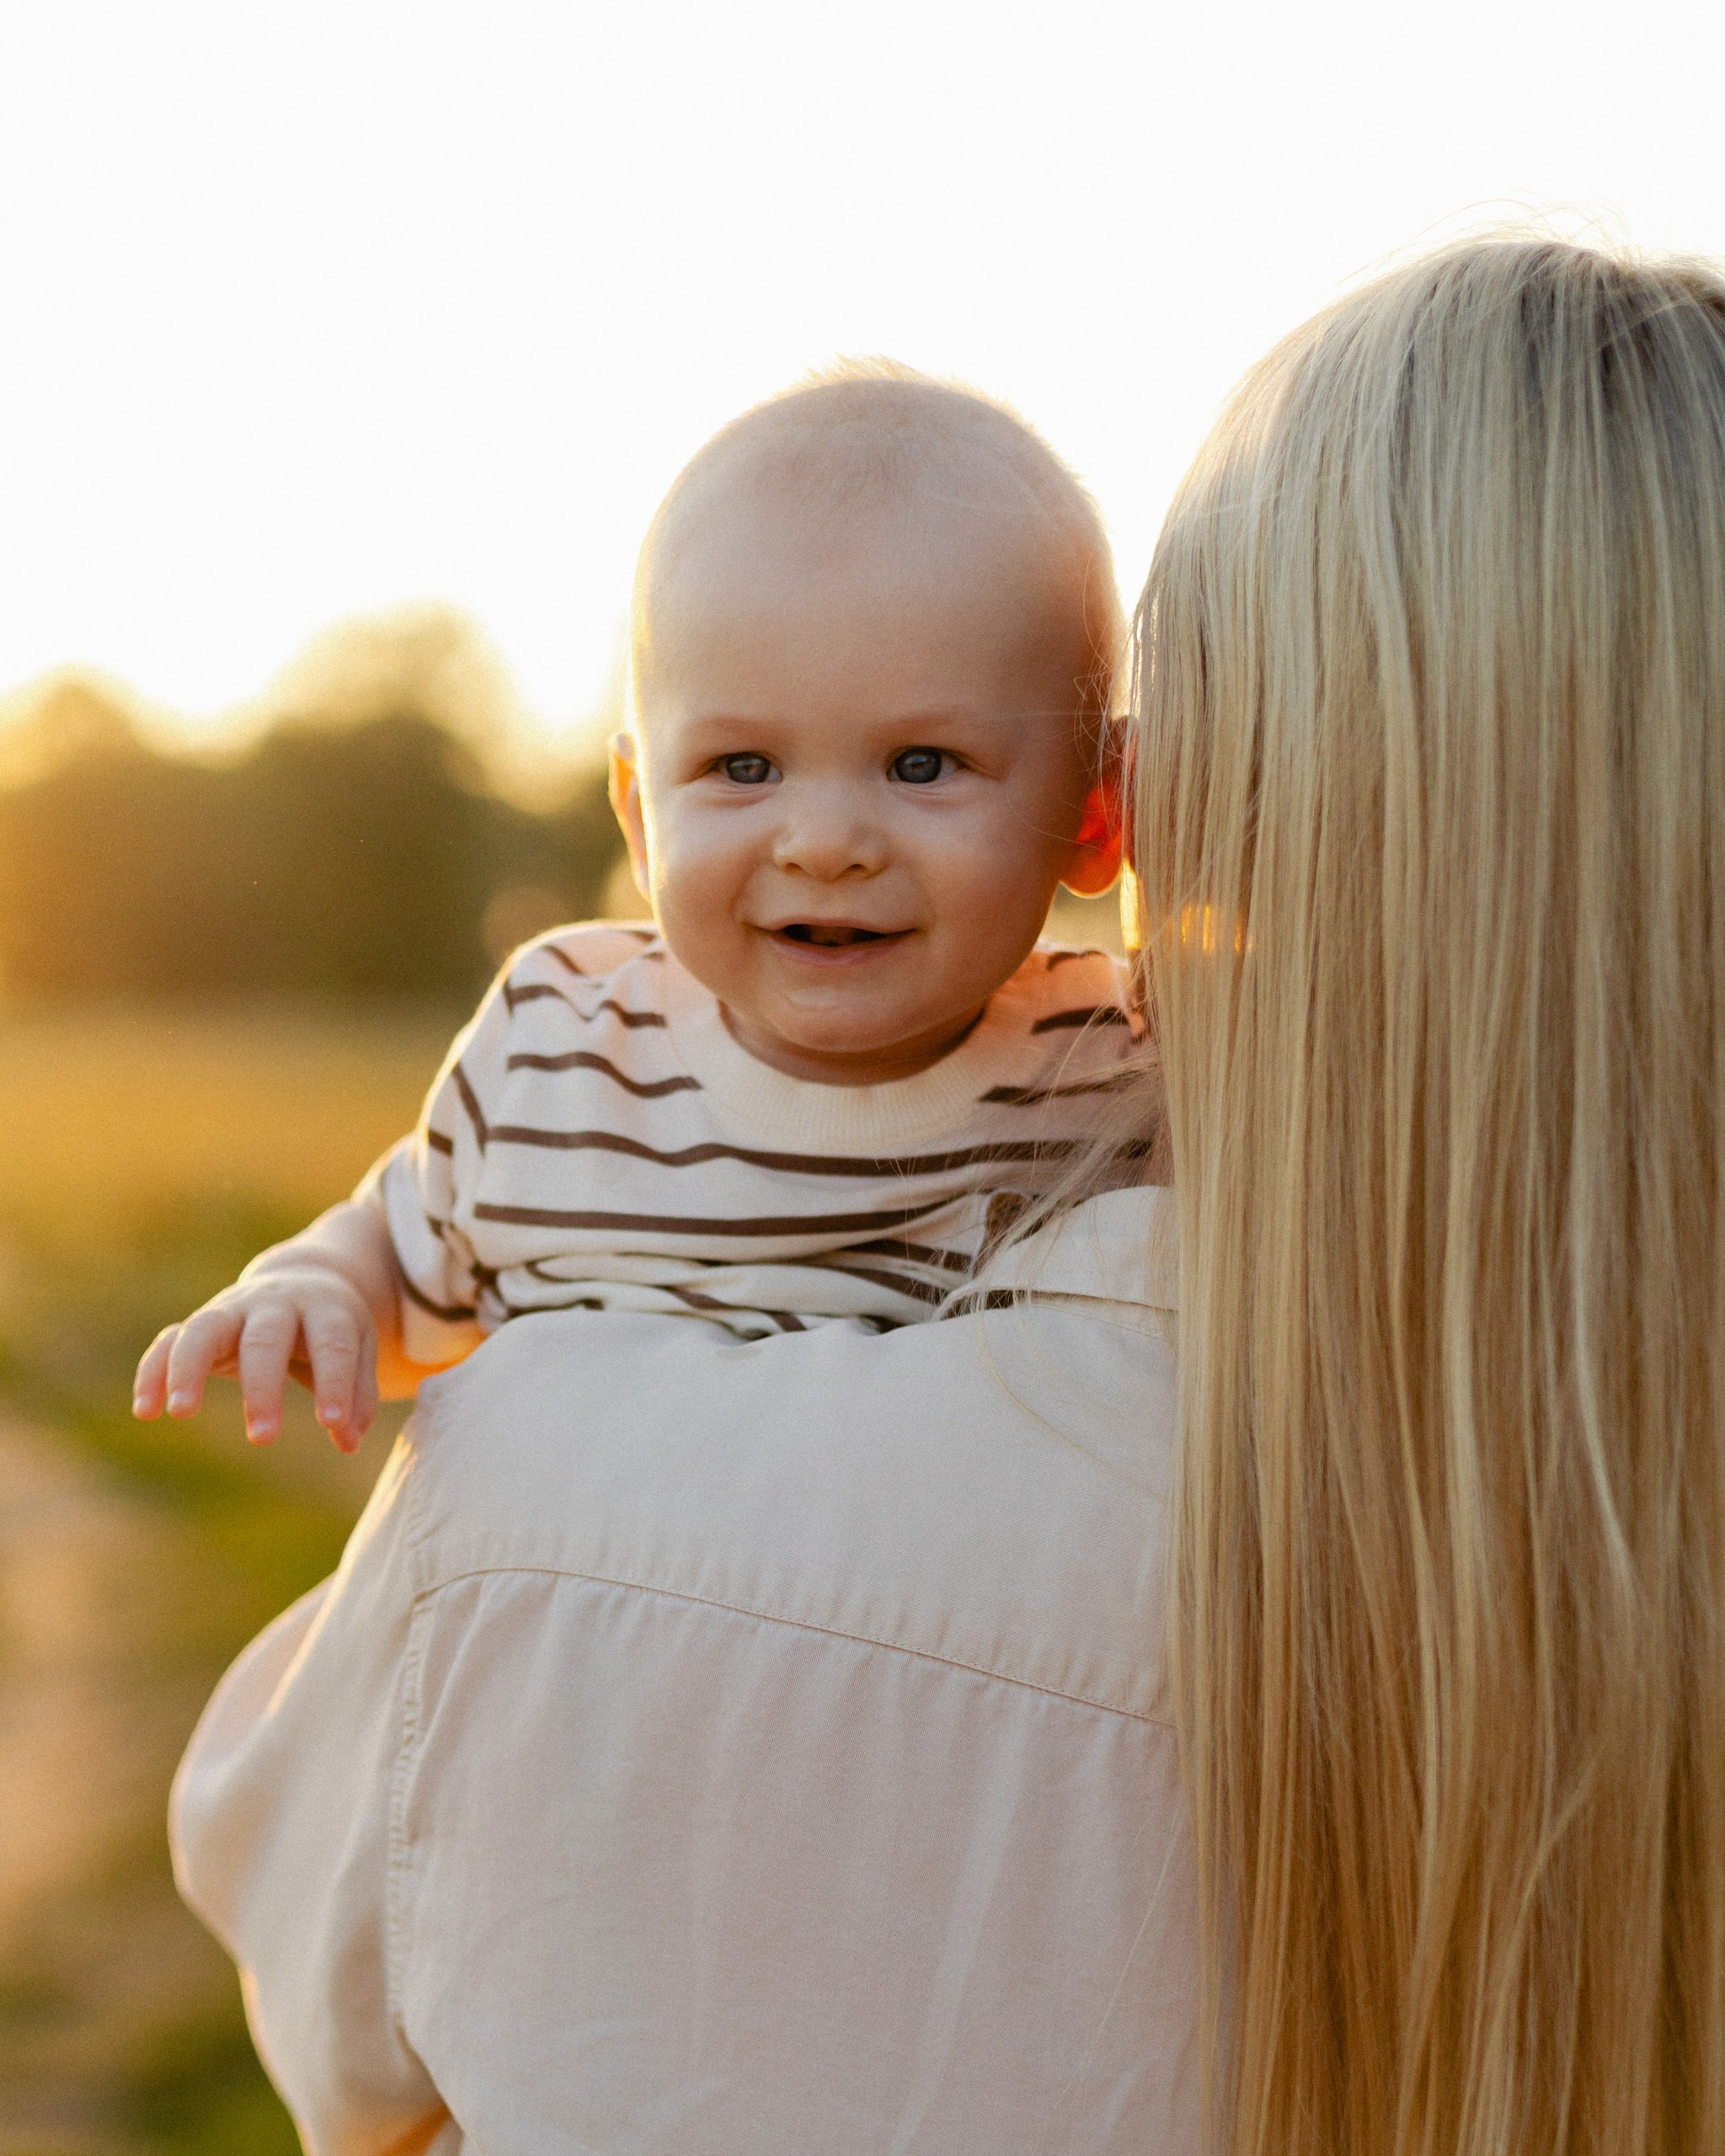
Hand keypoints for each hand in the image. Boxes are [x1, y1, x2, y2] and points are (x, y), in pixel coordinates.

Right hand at [132, 1262, 379, 1453]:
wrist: (301, 1280)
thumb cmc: (332, 1329)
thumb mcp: (359, 1350)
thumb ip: (357, 1396)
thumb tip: (348, 1441)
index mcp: (324, 1307)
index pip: (332, 1343)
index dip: (335, 1382)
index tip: (332, 1424)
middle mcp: (274, 1303)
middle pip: (266, 1338)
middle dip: (263, 1387)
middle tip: (263, 1438)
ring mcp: (233, 1308)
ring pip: (204, 1329)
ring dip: (189, 1369)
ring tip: (181, 1414)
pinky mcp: (200, 1323)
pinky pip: (169, 1341)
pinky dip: (154, 1371)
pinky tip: (146, 1410)